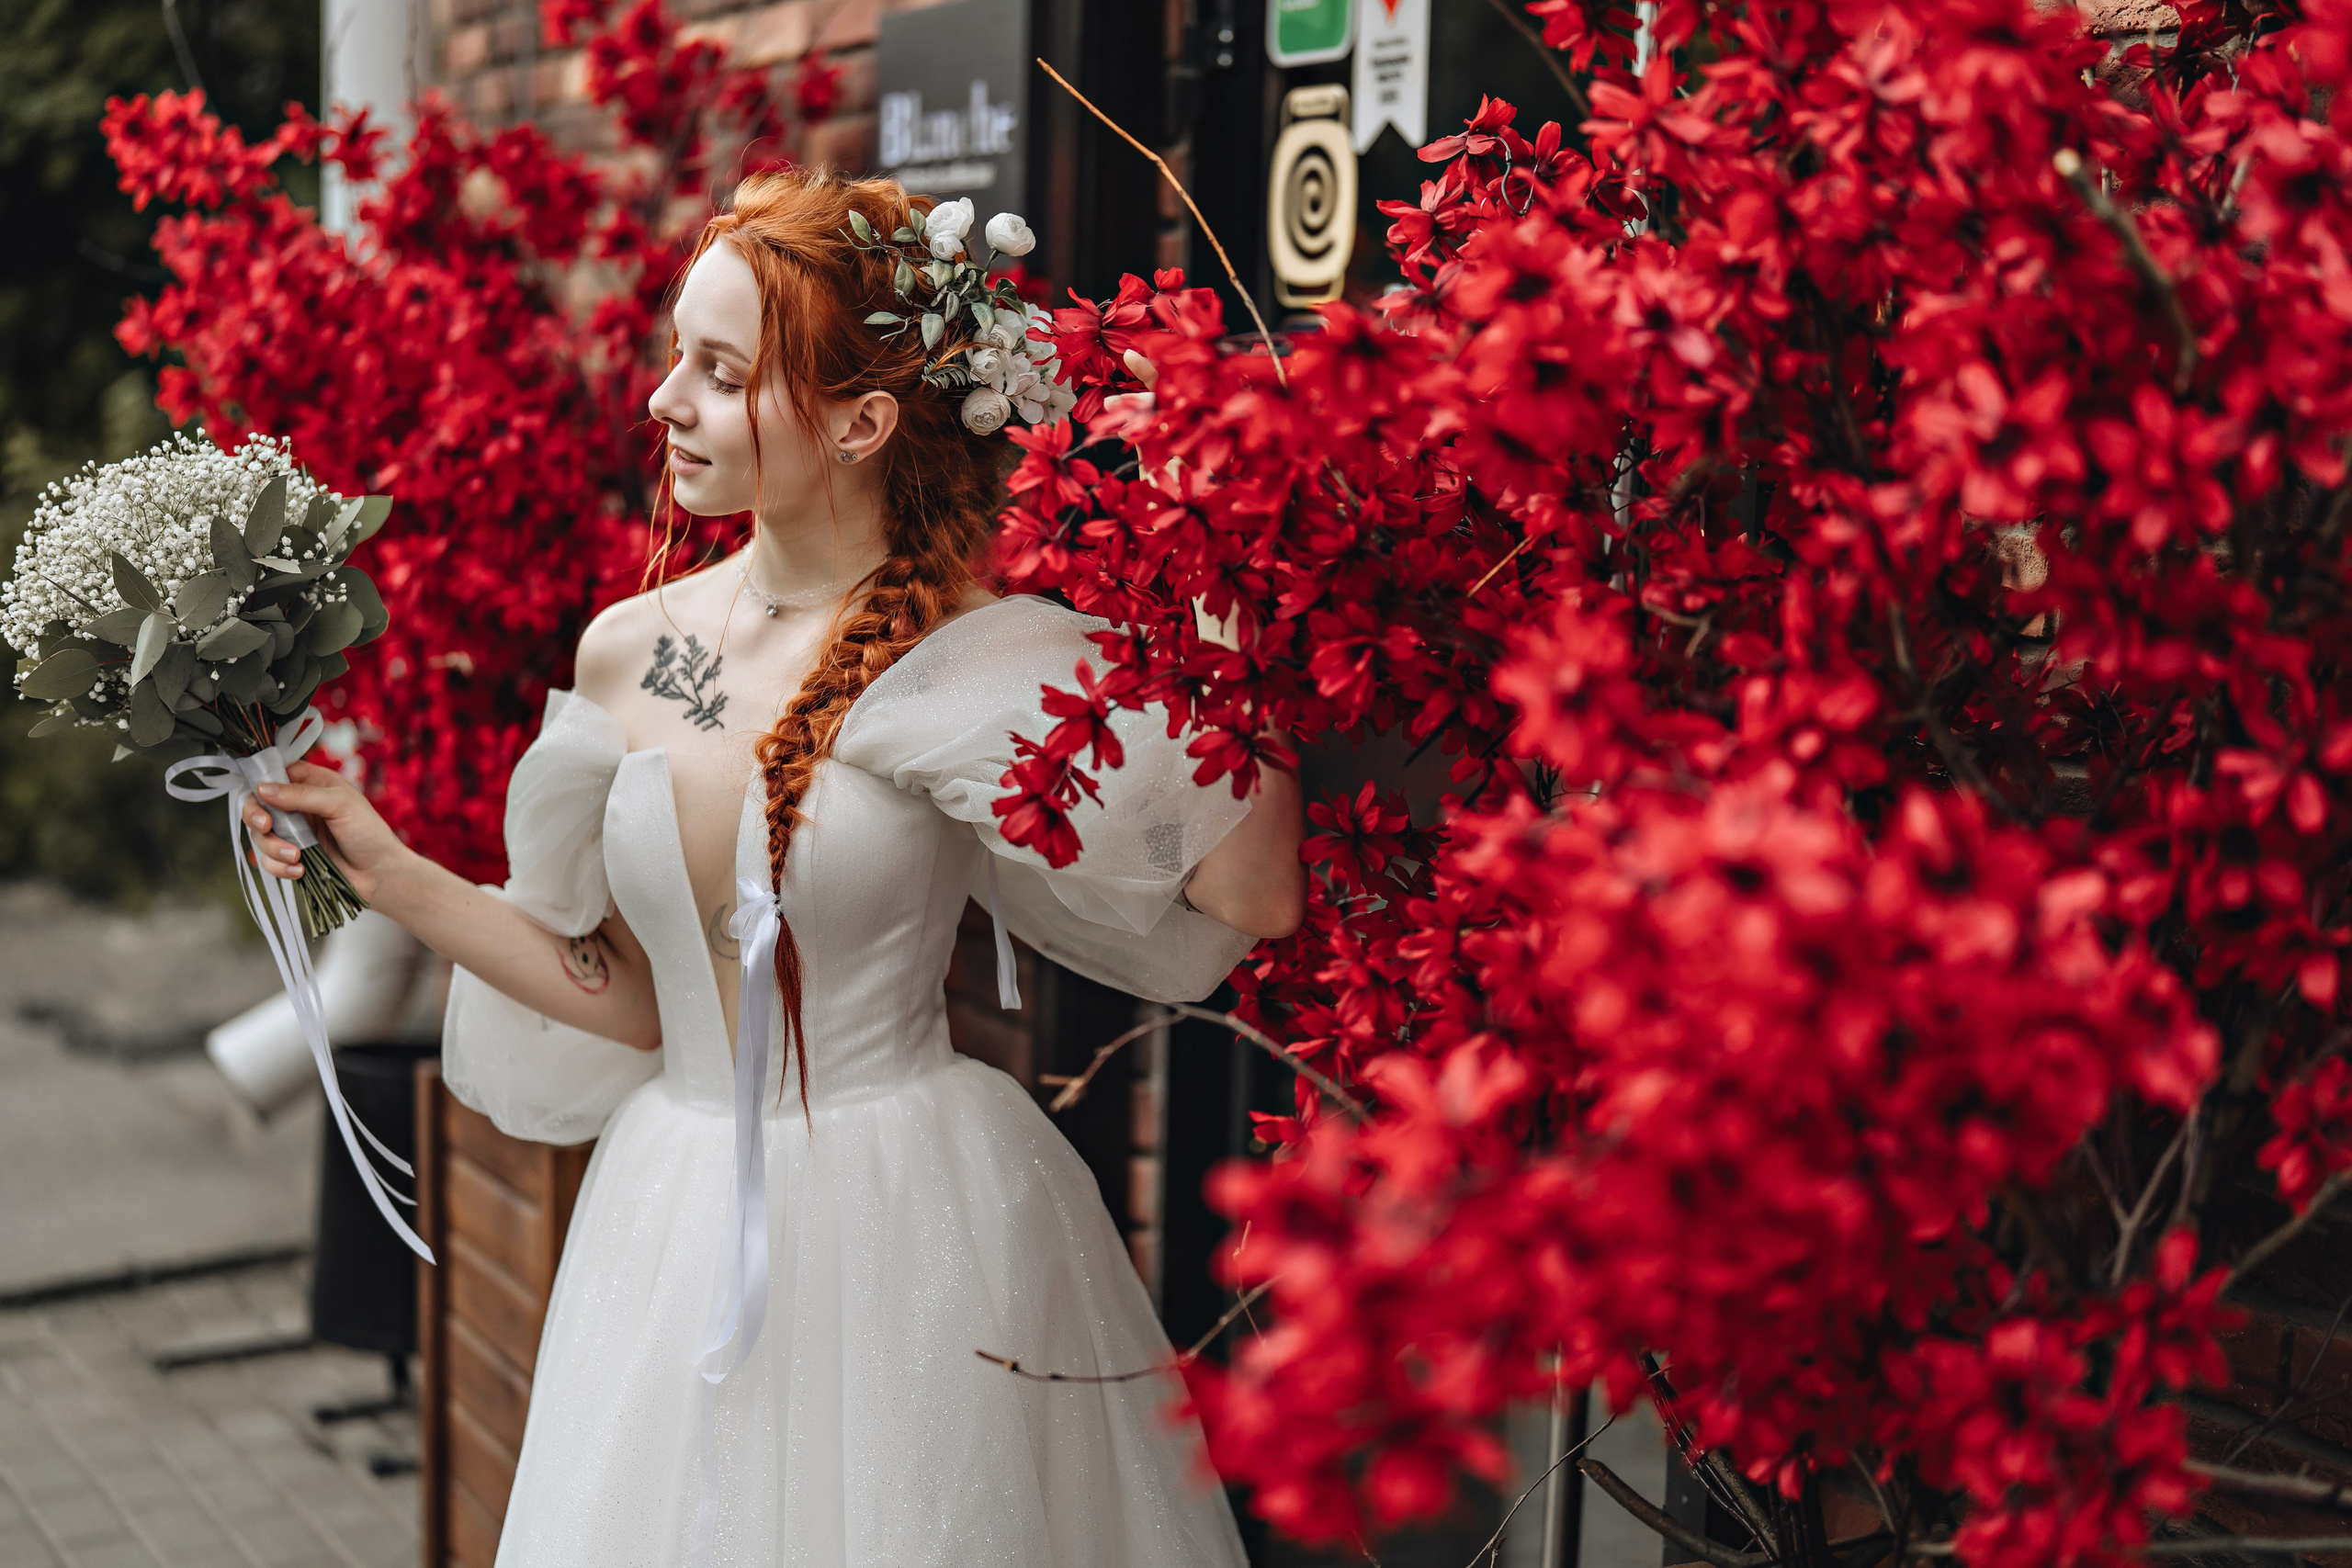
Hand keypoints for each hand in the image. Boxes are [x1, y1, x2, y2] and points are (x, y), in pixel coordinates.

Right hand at [246, 761, 415, 906]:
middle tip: (266, 826)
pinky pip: (268, 861)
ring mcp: (293, 833)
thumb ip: (302, 795)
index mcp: (311, 783)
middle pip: (257, 806)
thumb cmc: (369, 832)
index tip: (260, 796)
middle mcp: (297, 806)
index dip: (260, 783)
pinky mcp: (292, 857)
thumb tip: (262, 789)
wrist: (380, 874)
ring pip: (259, 836)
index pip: (273, 774)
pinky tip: (299, 871)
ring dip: (272, 848)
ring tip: (296, 857)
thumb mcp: (340, 804)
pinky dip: (278, 867)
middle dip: (255, 817)